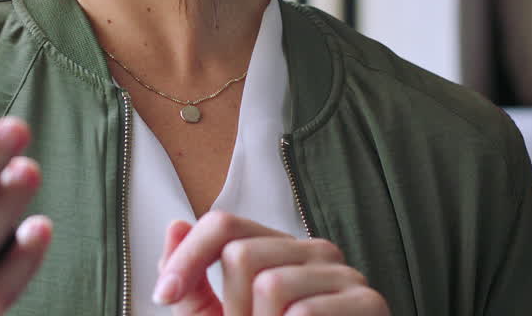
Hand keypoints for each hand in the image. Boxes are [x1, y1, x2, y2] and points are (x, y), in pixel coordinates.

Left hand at [153, 212, 387, 315]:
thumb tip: (175, 225)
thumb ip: (193, 283)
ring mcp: (344, 274)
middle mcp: (312, 250)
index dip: (187, 258)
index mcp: (278, 249)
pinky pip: (305, 313)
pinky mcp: (369, 302)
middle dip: (232, 308)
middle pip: (242, 255)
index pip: (223, 224)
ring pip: (271, 285)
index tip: (162, 296)